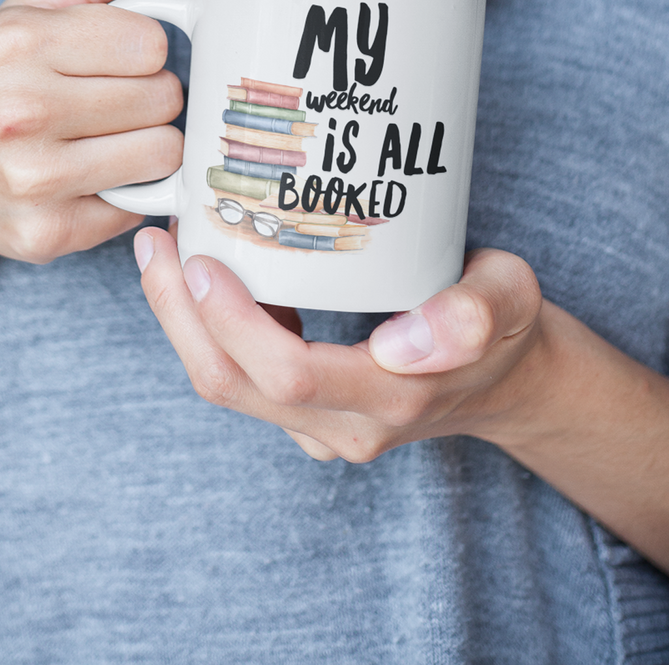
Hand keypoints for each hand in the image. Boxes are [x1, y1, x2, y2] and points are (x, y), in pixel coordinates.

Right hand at [0, 0, 192, 263]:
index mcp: (15, 41)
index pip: (150, 43)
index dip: (143, 50)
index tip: (113, 59)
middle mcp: (18, 111)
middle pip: (164, 98)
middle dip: (149, 97)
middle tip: (109, 102)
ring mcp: (30, 179)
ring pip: (164, 154)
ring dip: (148, 145)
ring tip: (106, 138)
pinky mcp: (46, 233)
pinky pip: (143, 206)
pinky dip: (127, 192)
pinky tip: (88, 179)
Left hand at [133, 228, 545, 460]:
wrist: (506, 380)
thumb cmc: (504, 327)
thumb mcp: (511, 300)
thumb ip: (474, 315)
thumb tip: (402, 343)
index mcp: (390, 399)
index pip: (286, 375)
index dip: (230, 322)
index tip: (200, 259)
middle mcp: (343, 427)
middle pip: (231, 384)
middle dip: (178, 315)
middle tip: (157, 242)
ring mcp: (316, 427)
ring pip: (224, 384)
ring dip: (181, 319)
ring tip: (163, 248)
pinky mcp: (301, 413)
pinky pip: (235, 376)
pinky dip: (204, 326)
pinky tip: (197, 271)